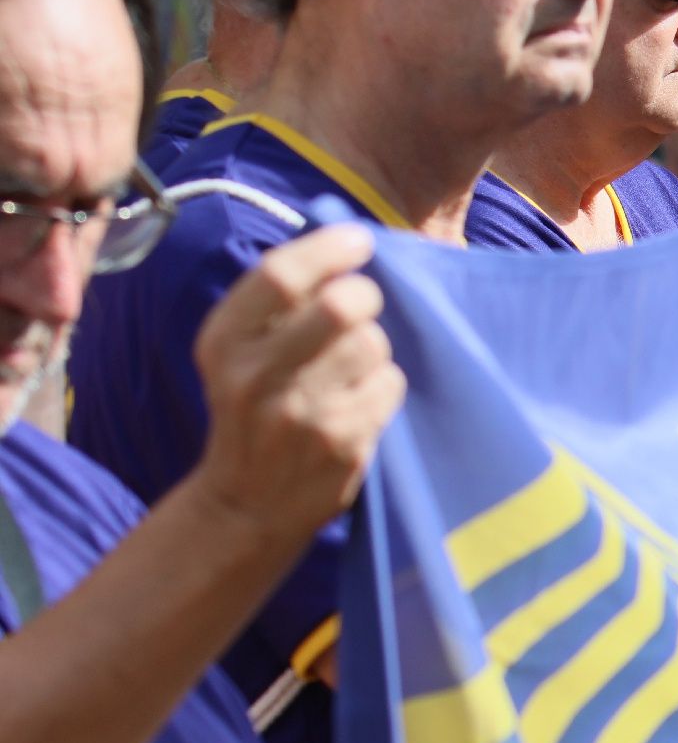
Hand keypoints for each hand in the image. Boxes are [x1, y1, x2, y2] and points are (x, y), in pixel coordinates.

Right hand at [190, 224, 405, 547]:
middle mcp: (255, 377)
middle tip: (364, 303)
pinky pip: (389, 385)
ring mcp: (301, 414)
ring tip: (354, 366)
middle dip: (365, 296)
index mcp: (223, 341)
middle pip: (340, 307)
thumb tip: (339, 239)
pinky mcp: (342, 443)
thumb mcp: (237, 355)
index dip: (328, 250)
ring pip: (373, 345)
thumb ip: (276, 305)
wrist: (246, 503)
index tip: (359, 241)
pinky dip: (385, 386)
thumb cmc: (252, 411)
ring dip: (376, 347)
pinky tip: (361, 401)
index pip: (279, 275)